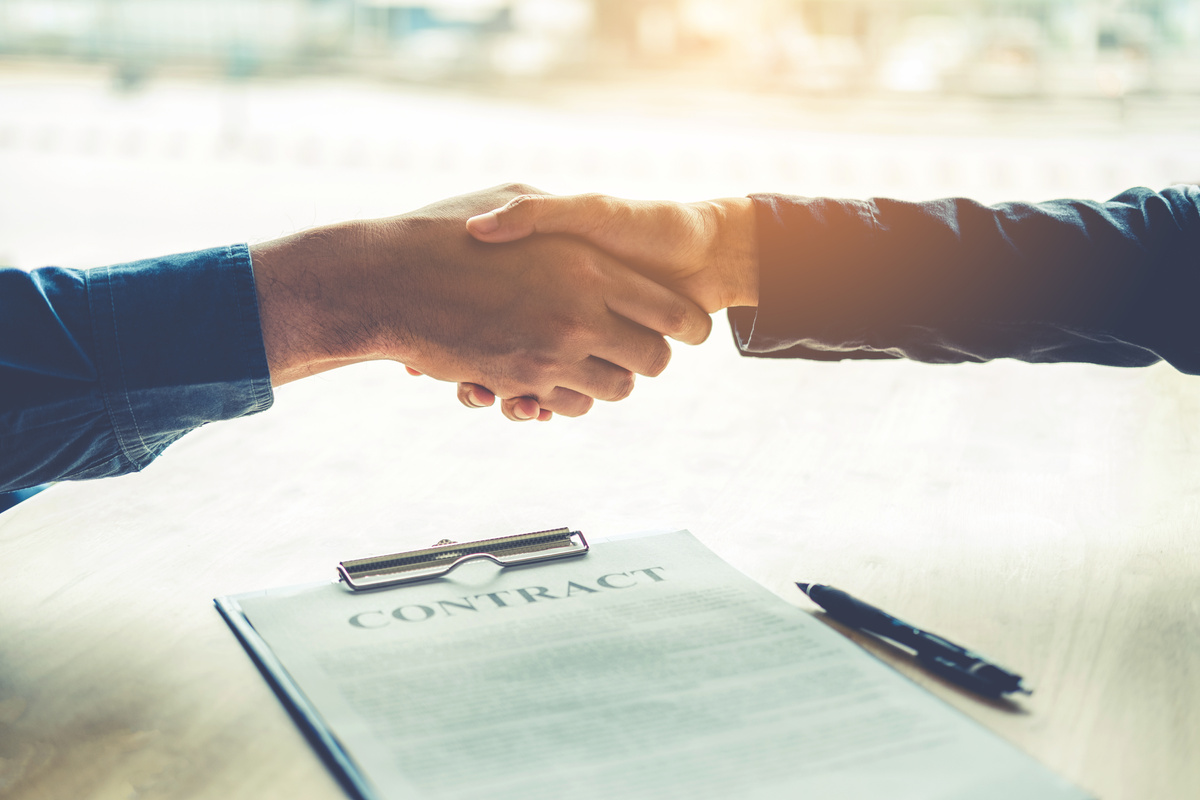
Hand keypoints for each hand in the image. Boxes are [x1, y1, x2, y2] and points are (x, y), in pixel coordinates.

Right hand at [249, 184, 712, 419]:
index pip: (672, 314)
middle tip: (637, 349)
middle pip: (652, 363)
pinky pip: (565, 406)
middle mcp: (579, 315)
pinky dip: (565, 399)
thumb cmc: (447, 229)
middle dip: (649, 360)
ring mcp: (549, 354)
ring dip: (609, 383)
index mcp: (588, 265)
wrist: (383, 279)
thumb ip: (562, 215)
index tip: (684, 327)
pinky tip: (552, 379)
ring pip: (614, 392)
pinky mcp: (518, 382)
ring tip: (593, 362)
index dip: (687, 325)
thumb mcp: (513, 196)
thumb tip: (596, 236)